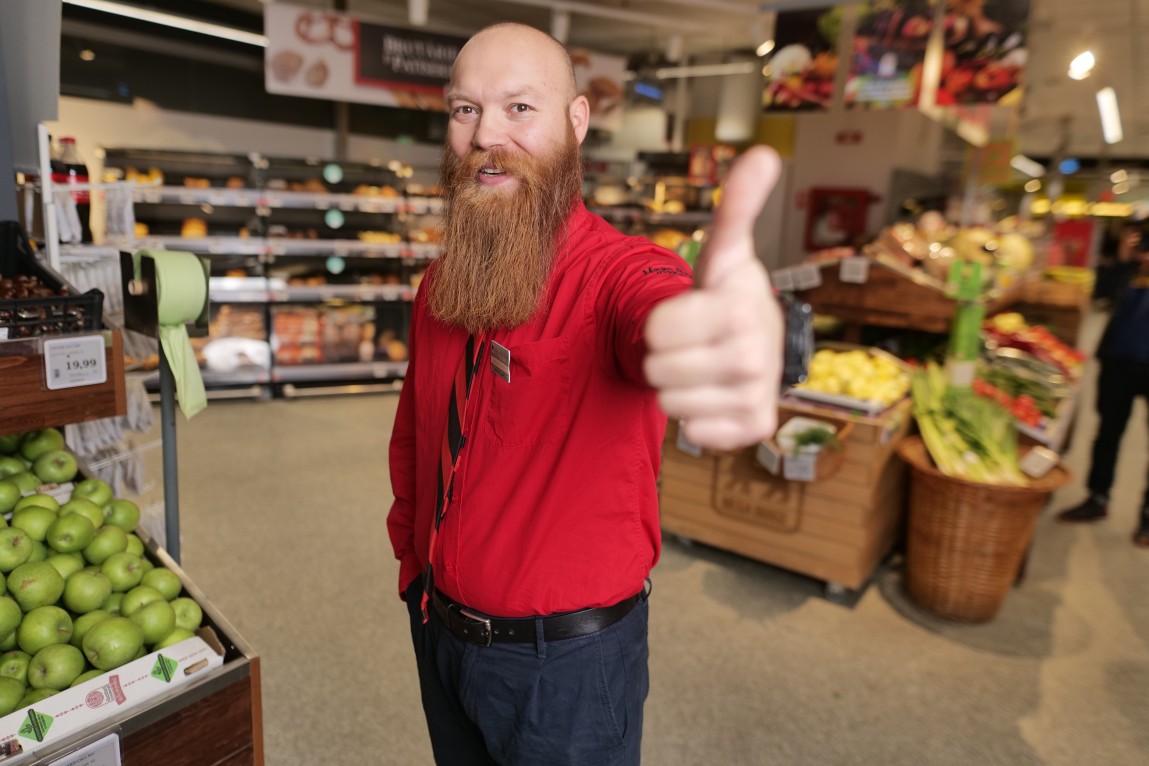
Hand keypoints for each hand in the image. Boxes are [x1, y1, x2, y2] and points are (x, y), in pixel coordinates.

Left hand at [643, 146, 783, 450]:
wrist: (759, 344)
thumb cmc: (728, 295)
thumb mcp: (726, 251)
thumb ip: (737, 206)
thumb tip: (765, 154)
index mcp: (741, 308)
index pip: (655, 329)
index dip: (662, 322)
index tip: (691, 310)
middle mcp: (757, 356)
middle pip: (657, 369)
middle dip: (665, 355)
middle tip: (694, 342)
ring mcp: (759, 395)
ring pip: (670, 402)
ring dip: (678, 386)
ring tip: (704, 366)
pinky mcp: (756, 428)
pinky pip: (696, 433)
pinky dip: (698, 419)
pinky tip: (716, 395)